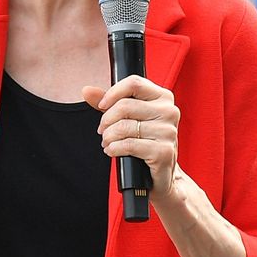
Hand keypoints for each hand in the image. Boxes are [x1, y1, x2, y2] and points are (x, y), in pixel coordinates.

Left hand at [83, 75, 181, 199]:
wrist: (161, 173)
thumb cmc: (145, 142)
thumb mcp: (128, 118)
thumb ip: (110, 102)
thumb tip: (87, 90)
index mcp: (163, 97)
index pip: (134, 83)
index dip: (112, 93)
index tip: (102, 105)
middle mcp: (169, 111)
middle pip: (125, 106)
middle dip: (106, 120)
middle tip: (103, 131)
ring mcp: (168, 132)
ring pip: (124, 127)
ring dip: (108, 137)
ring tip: (107, 142)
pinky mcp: (163, 151)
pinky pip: (129, 145)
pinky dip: (114, 149)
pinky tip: (112, 151)